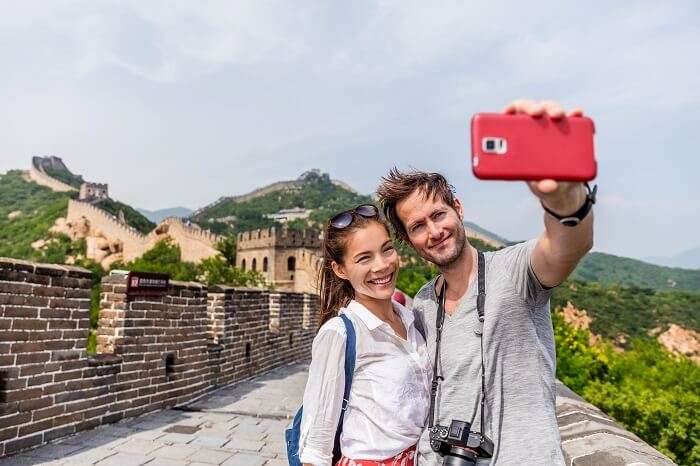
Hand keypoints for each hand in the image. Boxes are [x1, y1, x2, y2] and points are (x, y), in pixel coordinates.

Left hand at [503, 99, 586, 214]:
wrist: (563, 187)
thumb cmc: (543, 183)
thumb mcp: (541, 187)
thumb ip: (543, 186)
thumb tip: (549, 185)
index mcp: (519, 140)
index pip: (510, 118)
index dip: (509, 110)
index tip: (510, 112)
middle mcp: (534, 129)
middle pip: (531, 110)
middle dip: (533, 107)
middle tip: (537, 113)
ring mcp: (553, 128)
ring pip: (551, 110)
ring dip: (554, 109)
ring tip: (558, 115)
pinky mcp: (571, 130)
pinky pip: (573, 118)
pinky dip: (575, 114)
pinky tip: (577, 113)